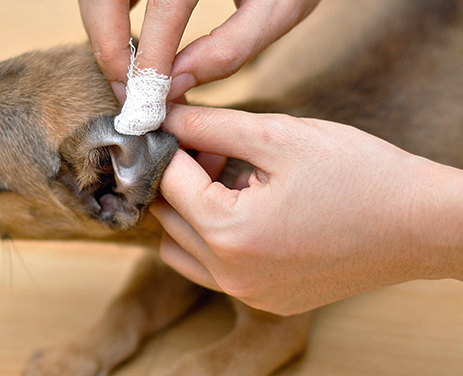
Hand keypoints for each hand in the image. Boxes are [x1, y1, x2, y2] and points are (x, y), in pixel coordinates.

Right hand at [78, 0, 319, 101]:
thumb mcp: (278, 7)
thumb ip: (231, 48)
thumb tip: (178, 85)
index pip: (164, 10)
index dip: (149, 62)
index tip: (148, 104)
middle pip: (104, 0)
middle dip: (109, 51)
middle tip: (128, 94)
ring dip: (106, 35)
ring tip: (131, 74)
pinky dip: (110, 16)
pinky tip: (133, 40)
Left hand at [151, 105, 462, 314]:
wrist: (418, 224)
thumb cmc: (358, 174)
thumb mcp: (279, 136)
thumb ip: (211, 126)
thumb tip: (166, 119)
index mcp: (230, 232)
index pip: (167, 180)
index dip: (171, 145)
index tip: (182, 125)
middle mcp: (231, 274)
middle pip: (169, 216)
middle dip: (181, 176)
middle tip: (214, 150)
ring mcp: (247, 293)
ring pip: (183, 248)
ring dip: (191, 210)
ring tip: (231, 181)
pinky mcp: (264, 300)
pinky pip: (213, 269)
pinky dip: (214, 239)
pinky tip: (248, 211)